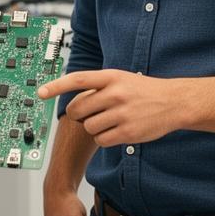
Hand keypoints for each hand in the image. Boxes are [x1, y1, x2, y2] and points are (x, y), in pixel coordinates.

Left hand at [38, 69, 186, 146]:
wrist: (173, 102)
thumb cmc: (143, 90)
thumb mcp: (121, 78)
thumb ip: (98, 85)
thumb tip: (72, 99)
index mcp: (111, 76)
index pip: (77, 80)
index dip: (56, 86)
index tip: (41, 92)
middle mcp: (115, 93)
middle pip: (78, 109)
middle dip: (79, 114)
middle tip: (91, 112)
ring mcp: (121, 113)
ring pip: (88, 126)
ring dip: (93, 126)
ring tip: (109, 120)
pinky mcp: (127, 132)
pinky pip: (101, 139)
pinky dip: (104, 138)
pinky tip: (116, 130)